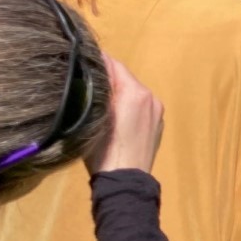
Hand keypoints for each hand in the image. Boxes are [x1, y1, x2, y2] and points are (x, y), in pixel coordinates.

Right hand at [86, 57, 164, 175]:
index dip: (97, 61)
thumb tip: (91, 73)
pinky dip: (128, 106)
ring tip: (100, 100)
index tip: (81, 60)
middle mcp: (150, 97)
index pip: (114, 64)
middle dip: (108, 78)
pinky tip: (116, 118)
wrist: (125, 180)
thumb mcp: (92, 116)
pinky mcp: (158, 125)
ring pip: (134, 92)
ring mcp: (157, 112)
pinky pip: (141, 107)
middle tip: (86, 81)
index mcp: (135, 92)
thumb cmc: (104, 150)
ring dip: (118, 93)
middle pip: (125, 78)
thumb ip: (95, 91)